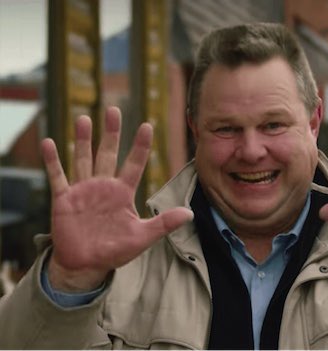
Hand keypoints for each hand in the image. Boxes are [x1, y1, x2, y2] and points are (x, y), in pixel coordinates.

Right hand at [42, 107, 192, 291]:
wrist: (87, 266)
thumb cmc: (115, 251)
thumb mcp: (143, 237)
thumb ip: (164, 223)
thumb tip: (190, 214)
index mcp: (123, 193)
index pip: (134, 164)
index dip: (141, 146)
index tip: (148, 125)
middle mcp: (103, 187)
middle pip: (108, 153)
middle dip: (111, 132)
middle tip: (113, 109)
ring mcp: (83, 191)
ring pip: (83, 159)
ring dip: (83, 140)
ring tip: (84, 118)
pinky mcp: (64, 200)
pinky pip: (58, 176)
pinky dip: (53, 161)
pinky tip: (49, 142)